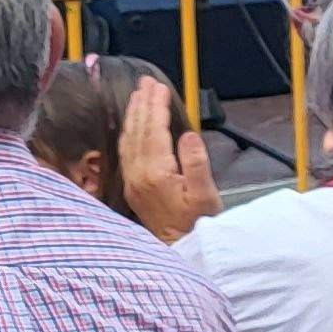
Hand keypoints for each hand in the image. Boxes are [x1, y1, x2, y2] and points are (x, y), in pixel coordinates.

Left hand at [118, 77, 220, 243]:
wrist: (181, 249)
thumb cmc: (198, 225)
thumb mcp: (206, 195)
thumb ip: (196, 163)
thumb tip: (188, 135)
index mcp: (156, 173)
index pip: (153, 131)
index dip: (155, 107)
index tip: (158, 87)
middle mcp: (138, 175)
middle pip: (137, 131)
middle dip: (141, 104)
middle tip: (145, 82)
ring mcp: (133, 181)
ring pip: (129, 140)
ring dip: (133, 115)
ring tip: (138, 96)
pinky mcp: (133, 187)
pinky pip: (127, 152)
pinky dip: (130, 132)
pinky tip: (133, 125)